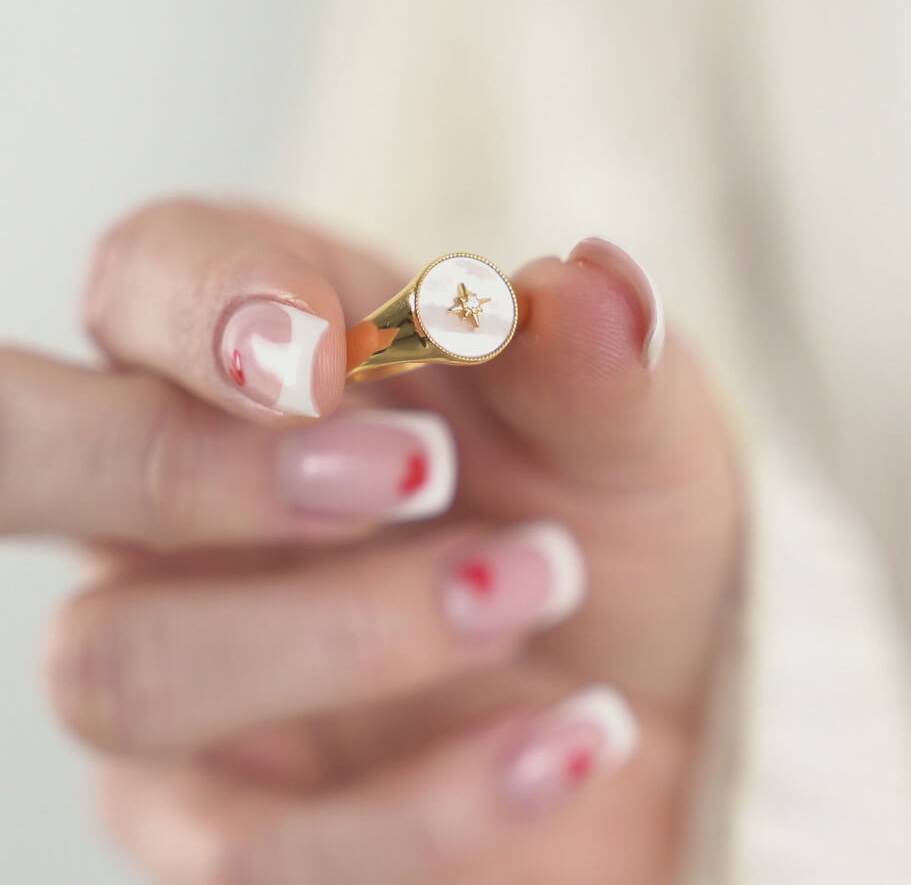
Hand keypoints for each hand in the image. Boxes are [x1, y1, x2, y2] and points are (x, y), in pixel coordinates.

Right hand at [4, 199, 740, 883]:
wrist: (655, 697)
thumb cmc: (617, 525)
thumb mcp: (635, 431)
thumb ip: (596, 359)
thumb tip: (585, 282)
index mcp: (274, 356)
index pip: (150, 275)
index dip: (208, 298)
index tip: (335, 349)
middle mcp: (184, 501)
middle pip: (31, 455)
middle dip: (187, 467)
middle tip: (409, 475)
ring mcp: (182, 660)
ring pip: (127, 662)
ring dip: (355, 634)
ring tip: (535, 585)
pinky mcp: (221, 818)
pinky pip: (245, 844)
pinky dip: (425, 801)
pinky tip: (569, 742)